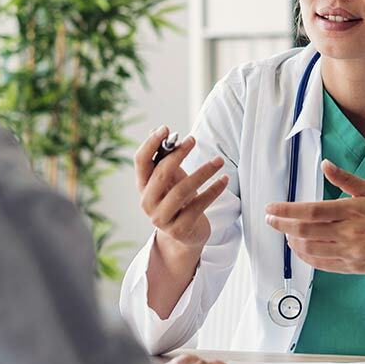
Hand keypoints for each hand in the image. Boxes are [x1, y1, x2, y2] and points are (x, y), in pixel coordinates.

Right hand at [134, 125, 228, 249]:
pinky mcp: (180, 229)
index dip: (150, 144)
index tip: (166, 129)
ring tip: (219, 161)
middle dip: (177, 155)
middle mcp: (147, 203)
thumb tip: (157, 130)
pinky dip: (213, 191)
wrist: (186, 234)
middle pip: (160, 174)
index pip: (140, 162)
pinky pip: (198, 206)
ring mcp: (162, 218)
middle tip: (192, 140)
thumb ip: (164, 157)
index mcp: (142, 186)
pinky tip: (224, 180)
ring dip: (202, 172)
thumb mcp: (171, 178)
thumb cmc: (178, 200)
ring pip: (182, 191)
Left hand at [264, 159, 364, 274]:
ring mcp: (349, 252)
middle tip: (269, 219)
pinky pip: (319, 263)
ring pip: (309, 248)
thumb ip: (344, 179)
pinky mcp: (349, 267)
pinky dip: (303, 255)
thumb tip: (325, 165)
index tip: (271, 207)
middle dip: (282, 225)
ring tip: (283, 231)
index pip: (312, 210)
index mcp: (351, 211)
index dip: (287, 210)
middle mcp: (348, 233)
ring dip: (291, 240)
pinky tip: (296, 246)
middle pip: (305, 231)